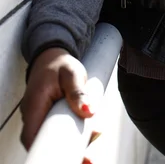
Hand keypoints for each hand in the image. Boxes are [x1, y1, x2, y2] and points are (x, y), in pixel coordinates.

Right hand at [20, 48, 99, 162]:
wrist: (52, 56)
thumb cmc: (60, 63)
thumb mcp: (72, 73)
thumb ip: (78, 92)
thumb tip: (88, 111)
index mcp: (34, 105)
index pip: (32, 137)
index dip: (48, 152)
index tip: (70, 157)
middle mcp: (31, 114)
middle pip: (42, 143)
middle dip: (63, 154)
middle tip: (86, 158)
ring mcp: (37, 117)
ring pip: (49, 139)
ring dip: (68, 147)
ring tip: (89, 153)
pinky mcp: (45, 118)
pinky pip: (54, 133)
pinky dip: (68, 138)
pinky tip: (85, 139)